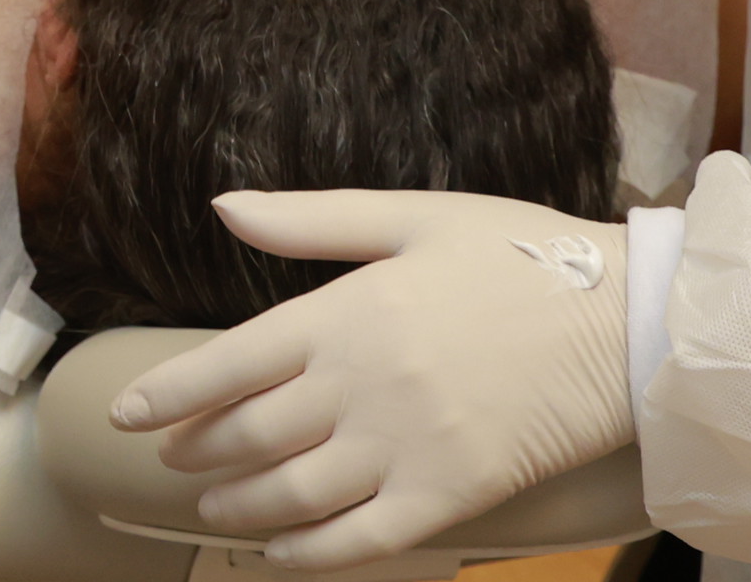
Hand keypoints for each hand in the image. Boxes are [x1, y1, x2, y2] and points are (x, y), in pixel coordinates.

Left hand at [109, 191, 635, 570]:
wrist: (625, 321)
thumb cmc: (521, 257)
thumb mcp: (412, 217)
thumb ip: (310, 220)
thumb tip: (222, 204)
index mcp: (348, 312)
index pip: (230, 362)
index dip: (169, 394)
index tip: (125, 414)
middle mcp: (363, 384)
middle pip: (251, 433)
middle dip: (199, 451)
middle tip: (174, 457)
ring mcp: (404, 446)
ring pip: (292, 494)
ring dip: (240, 506)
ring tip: (215, 507)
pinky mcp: (448, 494)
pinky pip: (359, 539)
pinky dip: (308, 554)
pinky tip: (282, 552)